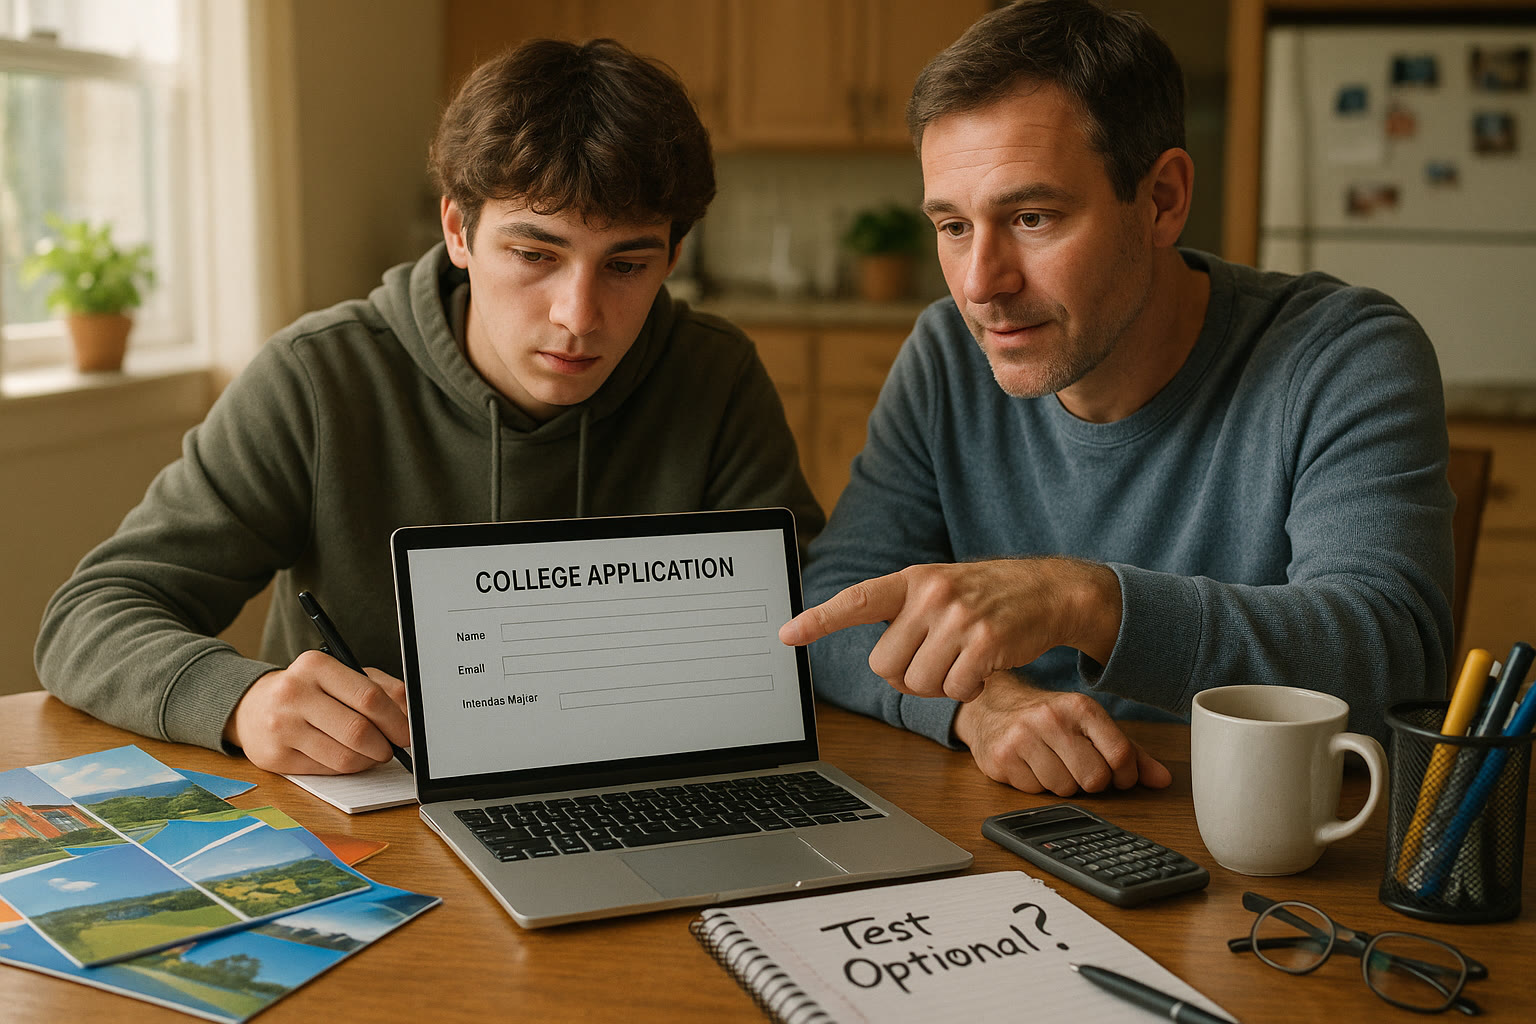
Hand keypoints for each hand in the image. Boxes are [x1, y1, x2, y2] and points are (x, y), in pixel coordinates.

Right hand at [224, 649, 409, 773]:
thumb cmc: (309, 690)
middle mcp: (294, 694)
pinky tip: (348, 758)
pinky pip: (327, 771)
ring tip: (372, 753)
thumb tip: (411, 714)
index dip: (396, 721)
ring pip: (344, 757)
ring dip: (368, 761)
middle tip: (393, 749)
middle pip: (358, 730)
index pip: (369, 697)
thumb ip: (381, 688)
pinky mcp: (275, 757)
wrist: (252, 707)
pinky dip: (347, 768)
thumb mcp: (343, 676)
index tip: (408, 733)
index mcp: (315, 665)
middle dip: (385, 745)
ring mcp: (281, 727)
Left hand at [779, 558, 1121, 700]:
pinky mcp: (986, 641)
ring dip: (939, 686)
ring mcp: (959, 616)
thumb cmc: (986, 598)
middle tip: (935, 662)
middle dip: (906, 676)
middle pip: (885, 665)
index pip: (856, 600)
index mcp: (912, 580)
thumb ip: (905, 614)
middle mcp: (930, 593)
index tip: (785, 634)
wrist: (1049, 591)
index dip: (819, 620)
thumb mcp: (940, 590)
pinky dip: (967, 690)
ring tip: (962, 661)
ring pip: (919, 683)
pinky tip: (983, 670)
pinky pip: (955, 690)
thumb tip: (880, 663)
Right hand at [954, 673, 1171, 795]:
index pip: (1120, 755)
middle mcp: (1051, 718)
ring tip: (1051, 763)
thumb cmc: (1049, 719)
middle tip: (1079, 768)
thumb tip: (1163, 780)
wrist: (992, 707)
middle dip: (1091, 782)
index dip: (1126, 776)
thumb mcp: (1089, 725)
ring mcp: (1023, 738)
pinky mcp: (1002, 758)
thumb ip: (1129, 752)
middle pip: (1094, 778)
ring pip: (1064, 790)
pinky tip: (1030, 765)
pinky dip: (1036, 785)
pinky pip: (1035, 792)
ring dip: (1062, 784)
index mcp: (1080, 707)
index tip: (1118, 776)